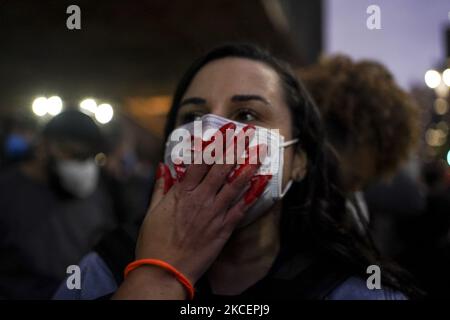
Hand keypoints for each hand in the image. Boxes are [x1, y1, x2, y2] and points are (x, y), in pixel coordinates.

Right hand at [135, 123, 268, 284]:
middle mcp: (200, 199)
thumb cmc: (154, 242)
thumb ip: (160, 187)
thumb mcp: (152, 211)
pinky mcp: (223, 229)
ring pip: (234, 185)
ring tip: (260, 152)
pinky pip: (241, 209)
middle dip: (235, 148)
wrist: (164, 271)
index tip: (223, 130)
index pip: (200, 162)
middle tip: (247, 134)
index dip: (213, 144)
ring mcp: (214, 213)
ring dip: (248, 166)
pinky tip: (262, 184)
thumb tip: (162, 167)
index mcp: (182, 193)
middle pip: (221, 168)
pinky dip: (252, 195)